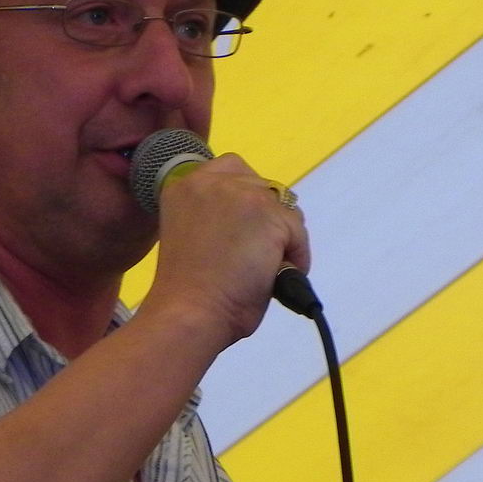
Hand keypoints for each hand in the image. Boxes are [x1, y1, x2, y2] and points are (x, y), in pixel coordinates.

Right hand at [143, 152, 309, 345]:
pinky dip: (296, 256)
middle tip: (257, 253)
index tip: (244, 230)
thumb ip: (216, 216)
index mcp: (185, 184)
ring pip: (284, 209)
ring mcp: (242, 193)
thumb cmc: (186, 289)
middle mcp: (211, 179)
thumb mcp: (192, 232)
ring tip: (263, 269)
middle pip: (263, 185)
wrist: (190, 312)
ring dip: (281, 238)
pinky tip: (274, 278)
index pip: (231, 169)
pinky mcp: (269, 214)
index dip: (245, 200)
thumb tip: (253, 222)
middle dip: (266, 218)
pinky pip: (298, 233)